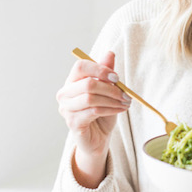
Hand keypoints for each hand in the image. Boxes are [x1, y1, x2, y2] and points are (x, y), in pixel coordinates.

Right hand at [56, 51, 130, 186]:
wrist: (98, 138)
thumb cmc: (101, 112)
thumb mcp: (107, 90)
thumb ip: (106, 72)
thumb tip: (110, 53)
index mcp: (72, 81)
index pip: (80, 66)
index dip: (100, 69)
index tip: (116, 77)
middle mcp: (65, 93)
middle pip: (88, 83)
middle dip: (111, 88)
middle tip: (126, 94)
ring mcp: (66, 109)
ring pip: (91, 98)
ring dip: (112, 99)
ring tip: (125, 102)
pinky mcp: (72, 122)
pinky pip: (94, 111)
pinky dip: (110, 109)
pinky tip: (120, 109)